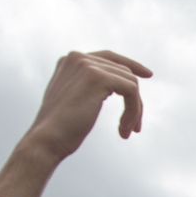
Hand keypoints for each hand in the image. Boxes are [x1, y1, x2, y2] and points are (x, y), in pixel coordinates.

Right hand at [17, 50, 151, 163]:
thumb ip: (87, 88)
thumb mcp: (72, 102)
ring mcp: (87, 64)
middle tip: (134, 128)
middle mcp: (77, 57)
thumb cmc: (60, 130)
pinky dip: (133, 111)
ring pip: (131, 83)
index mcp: (69, 60)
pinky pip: (132, 90)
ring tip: (126, 132)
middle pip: (124, 73)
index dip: (131, 64)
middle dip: (134, 102)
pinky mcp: (98, 77)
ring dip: (134, 111)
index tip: (148, 75)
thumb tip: (109, 87)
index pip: (108, 56)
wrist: (47, 140)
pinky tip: (124, 130)